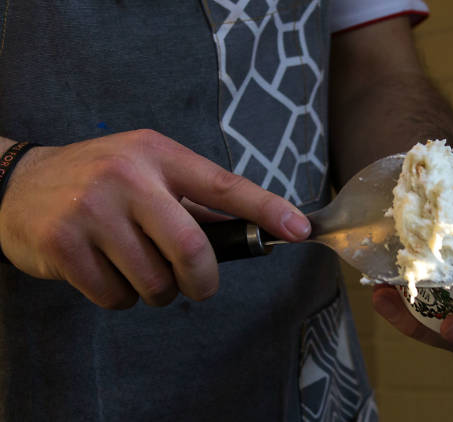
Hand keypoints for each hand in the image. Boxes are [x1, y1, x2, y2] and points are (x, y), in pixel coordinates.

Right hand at [0, 130, 310, 308]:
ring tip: (138, 272)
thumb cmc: (97, 181)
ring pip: (153, 280)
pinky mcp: (62, 243)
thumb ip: (193, 201)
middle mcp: (127, 176)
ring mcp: (92, 209)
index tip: (299, 229)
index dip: (267, 209)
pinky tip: (107, 275)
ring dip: (156, 292)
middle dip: (202, 280)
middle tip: (198, 286)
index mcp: (158, 155)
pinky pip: (115, 296)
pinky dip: (121, 298)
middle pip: (192, 248)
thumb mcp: (145, 171)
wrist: (15, 184)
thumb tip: (249, 230)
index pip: (224, 184)